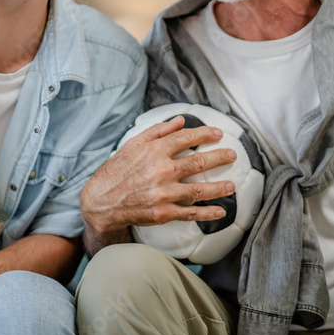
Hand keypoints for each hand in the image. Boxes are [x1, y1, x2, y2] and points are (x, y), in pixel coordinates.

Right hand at [81, 115, 238, 235]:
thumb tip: (180, 120)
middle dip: (219, 157)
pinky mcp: (163, 212)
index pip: (187, 138)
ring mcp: (163, 193)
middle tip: (232, 155)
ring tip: (232, 185)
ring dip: (218, 187)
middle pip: (198, 162)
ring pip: (199, 189)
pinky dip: (207, 213)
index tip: (218, 134)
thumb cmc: (116, 171)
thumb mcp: (132, 144)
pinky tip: (220, 211)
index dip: (206, 135)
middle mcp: (161, 170)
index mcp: (154, 151)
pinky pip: (190, 213)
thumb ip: (158, 131)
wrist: (100, 202)